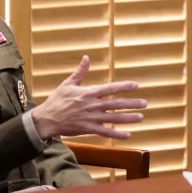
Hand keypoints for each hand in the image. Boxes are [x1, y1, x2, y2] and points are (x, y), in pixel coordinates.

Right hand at [31, 56, 146, 139]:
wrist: (47, 119)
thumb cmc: (57, 100)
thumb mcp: (67, 84)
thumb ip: (80, 72)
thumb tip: (86, 57)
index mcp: (89, 93)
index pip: (110, 88)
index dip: (124, 87)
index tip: (136, 85)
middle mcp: (92, 106)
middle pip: (116, 104)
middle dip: (132, 104)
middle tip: (145, 103)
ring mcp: (91, 118)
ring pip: (114, 119)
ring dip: (128, 118)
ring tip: (141, 117)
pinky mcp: (88, 129)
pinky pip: (105, 132)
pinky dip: (117, 134)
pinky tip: (127, 135)